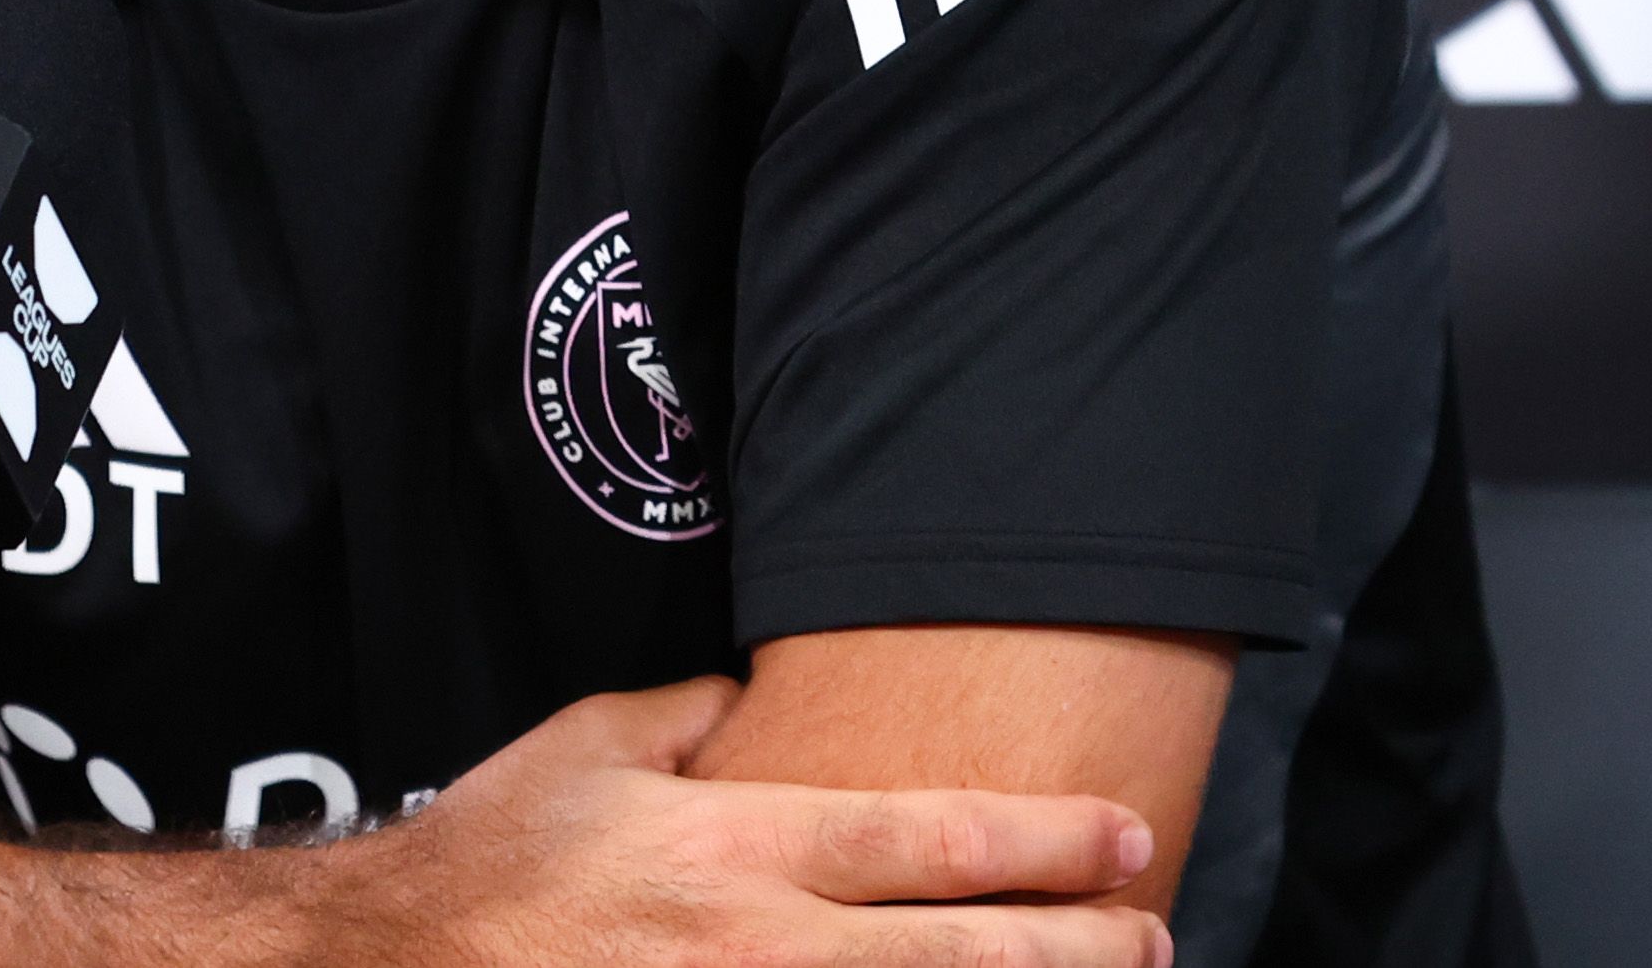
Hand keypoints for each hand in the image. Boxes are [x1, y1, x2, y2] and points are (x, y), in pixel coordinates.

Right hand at [322, 676, 1172, 967]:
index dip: (1049, 842)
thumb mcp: (594, 744)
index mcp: (740, 845)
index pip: (936, 839)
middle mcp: (762, 947)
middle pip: (965, 953)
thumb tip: (773, 708)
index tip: (1126, 840)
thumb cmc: (493, 861)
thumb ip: (703, 721)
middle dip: (1080, 948)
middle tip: (1158, 937)